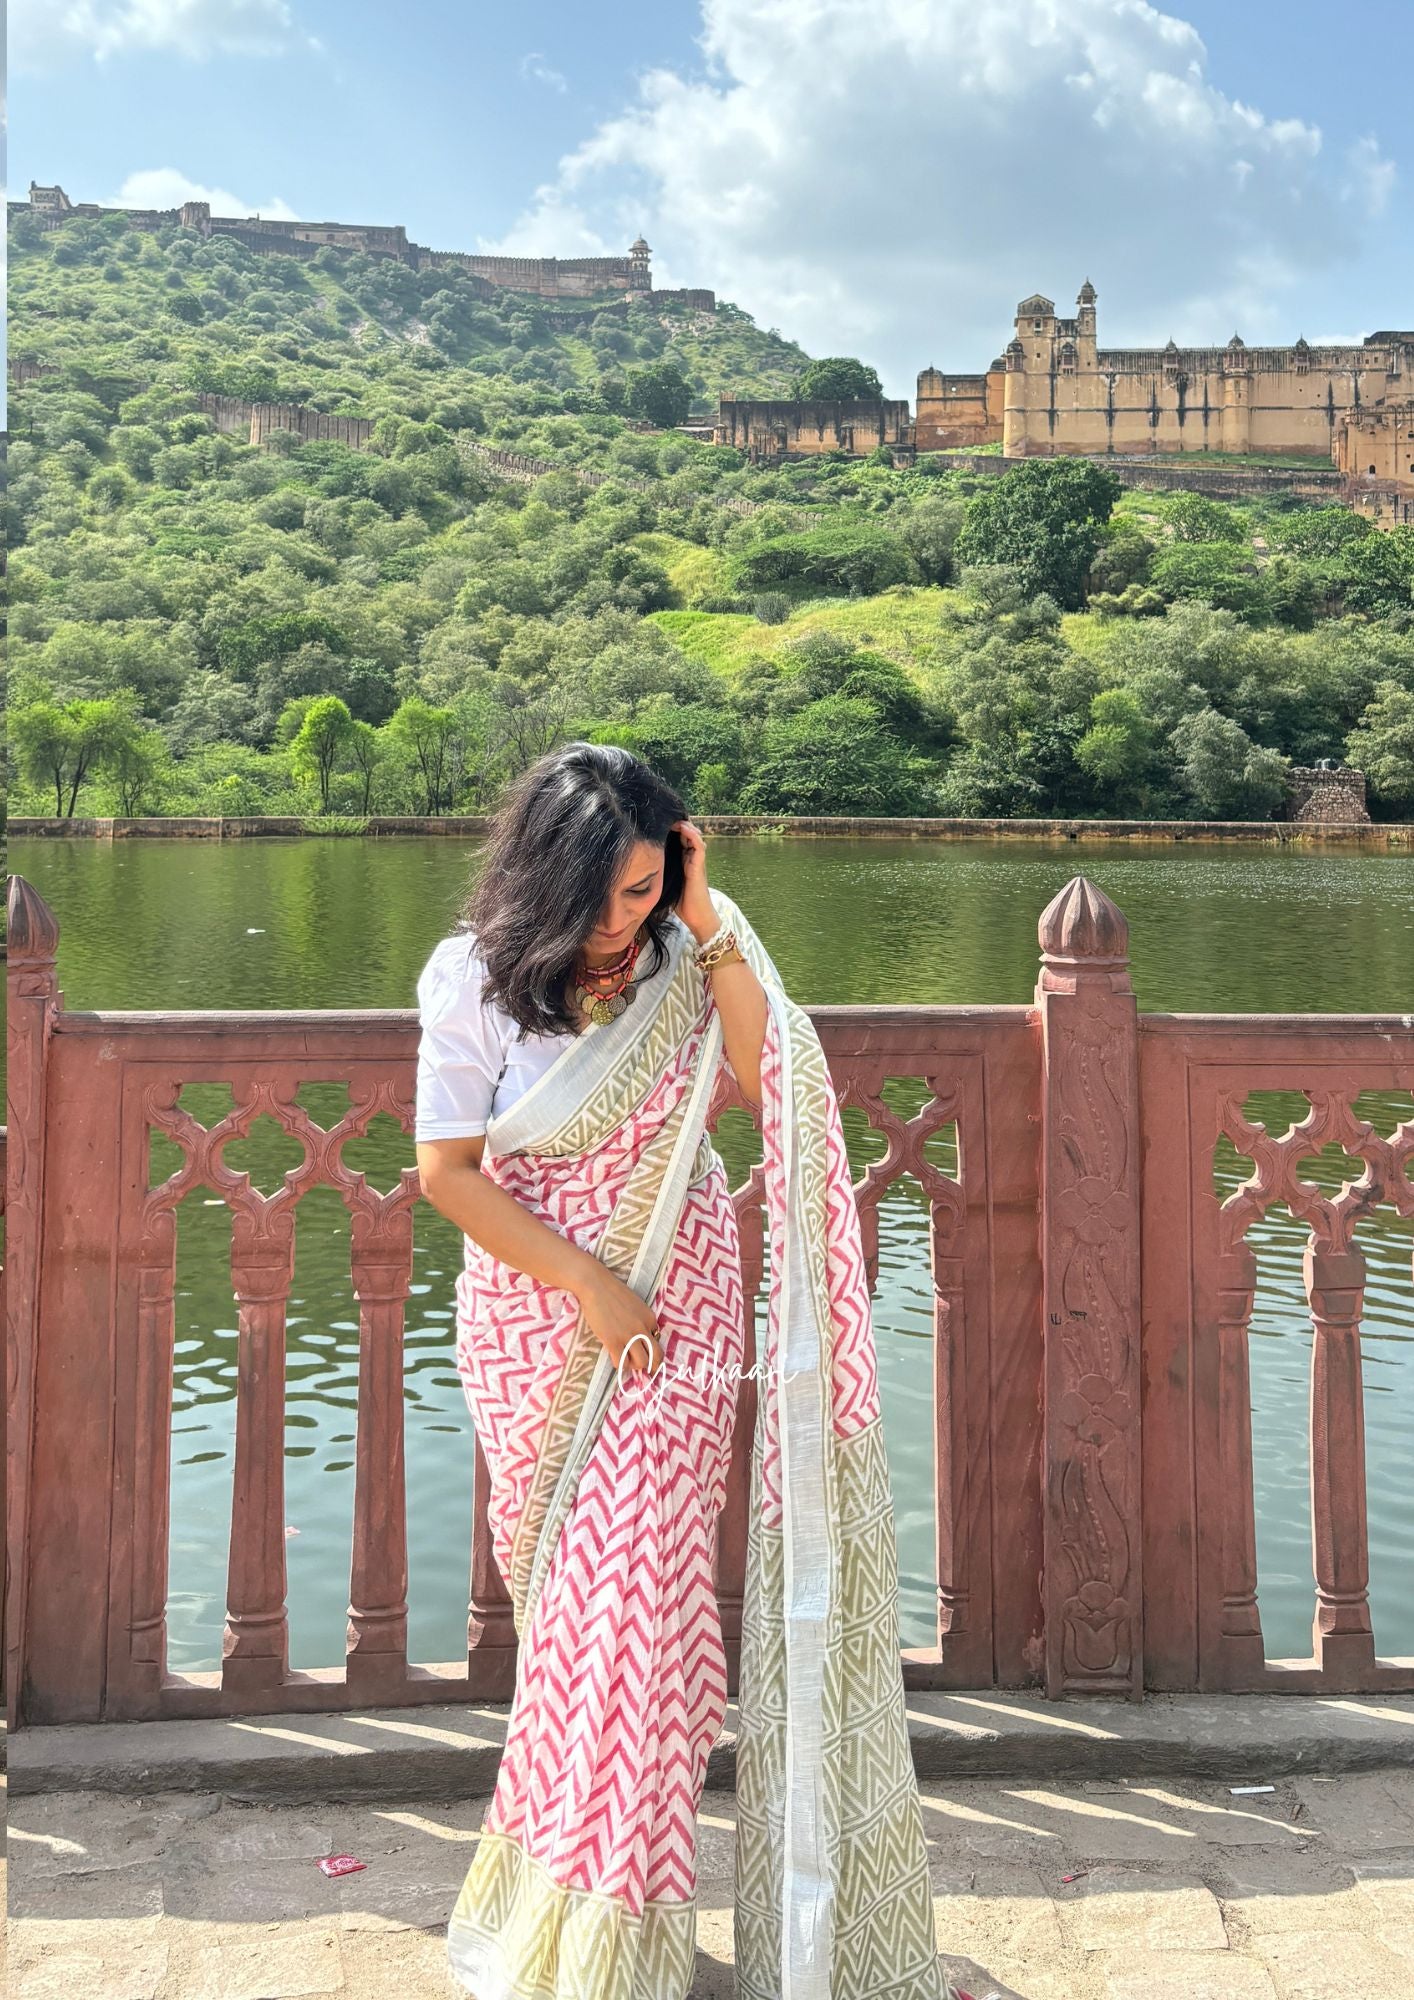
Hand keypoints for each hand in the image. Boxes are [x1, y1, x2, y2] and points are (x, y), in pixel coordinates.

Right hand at [573, 1260, 664, 1381]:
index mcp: (650, 1318)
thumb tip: (639, 1335)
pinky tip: (614, 1358)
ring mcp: (629, 1336)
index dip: (649, 1346)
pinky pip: (622, 1363)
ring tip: (627, 1360)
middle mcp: (643, 1329)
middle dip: (652, 1365)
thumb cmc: (612, 1291)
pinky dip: (620, 1365)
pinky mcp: (613, 1341)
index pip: (657, 1339)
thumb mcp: (635, 1304)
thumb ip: (640, 1319)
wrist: (596, 1285)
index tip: (641, 1347)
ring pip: (642, 1363)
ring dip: (635, 1366)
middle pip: (656, 1356)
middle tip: (644, 1368)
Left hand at [669, 818, 716, 942]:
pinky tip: (684, 828)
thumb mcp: (665, 884)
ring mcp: (696, 861)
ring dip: (685, 826)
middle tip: (665, 816)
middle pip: (686, 834)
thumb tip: (636, 873)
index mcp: (683, 861)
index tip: (659, 823)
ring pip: (694, 836)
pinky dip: (692, 836)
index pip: (678, 839)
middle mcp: (691, 858)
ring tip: (674, 818)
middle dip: (677, 824)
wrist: (697, 917)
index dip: (671, 830)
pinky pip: (699, 846)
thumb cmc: (681, 903)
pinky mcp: (699, 866)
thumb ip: (657, 875)